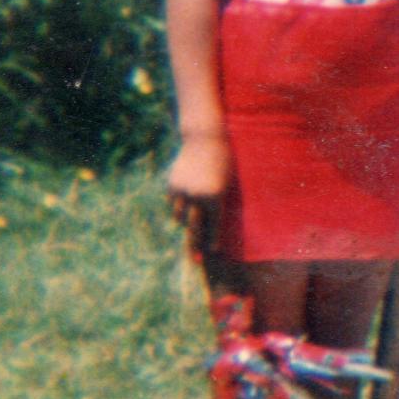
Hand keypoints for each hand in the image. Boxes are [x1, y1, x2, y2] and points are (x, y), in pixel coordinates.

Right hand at [165, 135, 229, 253]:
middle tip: (197, 260)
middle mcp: (197, 196)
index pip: (214, 224)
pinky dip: (179, 205)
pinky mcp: (172, 185)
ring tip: (191, 221)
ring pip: (180, 216)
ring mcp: (182, 191)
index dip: (214, 239)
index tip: (214, 251)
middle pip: (193, 227)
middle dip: (195, 245)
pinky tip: (185, 197)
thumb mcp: (226, 183)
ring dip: (186, 221)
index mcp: (215, 196)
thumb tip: (208, 223)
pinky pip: (174, 203)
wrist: (205, 139)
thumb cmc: (223, 162)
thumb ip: (217, 203)